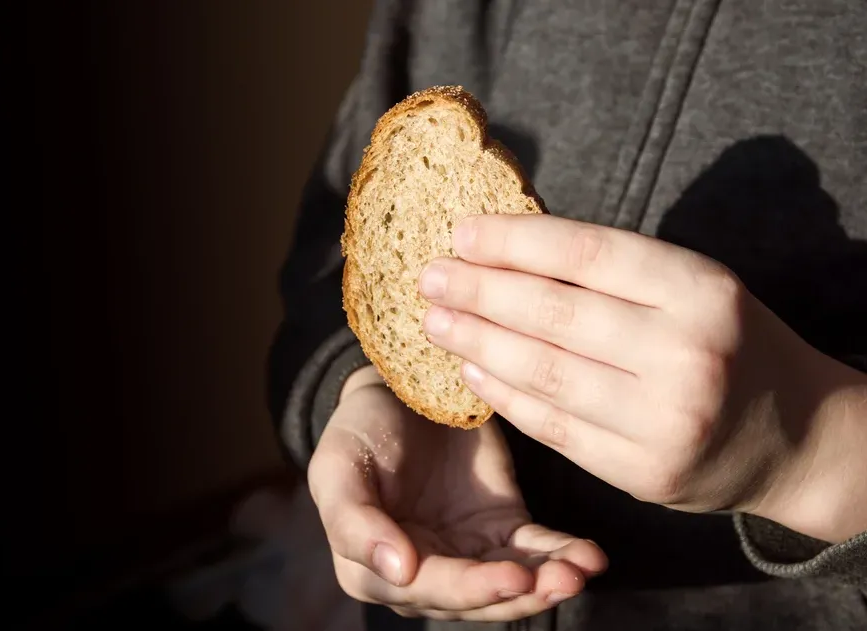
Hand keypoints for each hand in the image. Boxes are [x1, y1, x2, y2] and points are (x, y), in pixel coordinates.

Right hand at [308, 366, 606, 621]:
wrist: (396, 387)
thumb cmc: (357, 430)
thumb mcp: (336, 467)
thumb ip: (353, 522)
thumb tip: (397, 573)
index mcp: (372, 569)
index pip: (427, 590)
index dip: (470, 589)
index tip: (512, 577)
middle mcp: (422, 574)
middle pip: (477, 598)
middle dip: (522, 592)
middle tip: (563, 579)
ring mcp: (465, 554)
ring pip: (512, 582)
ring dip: (549, 582)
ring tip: (581, 569)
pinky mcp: (500, 529)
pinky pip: (535, 552)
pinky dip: (562, 555)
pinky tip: (588, 556)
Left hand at [418, 213, 866, 542]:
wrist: (795, 436)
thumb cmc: (728, 343)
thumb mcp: (693, 288)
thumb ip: (614, 273)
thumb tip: (507, 247)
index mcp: (700, 289)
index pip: (586, 254)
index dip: (514, 241)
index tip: (461, 232)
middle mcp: (686, 353)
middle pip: (554, 314)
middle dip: (480, 290)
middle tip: (429, 276)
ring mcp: (665, 420)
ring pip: (545, 372)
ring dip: (478, 342)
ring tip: (435, 320)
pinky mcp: (644, 472)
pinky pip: (554, 427)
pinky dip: (504, 396)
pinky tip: (471, 370)